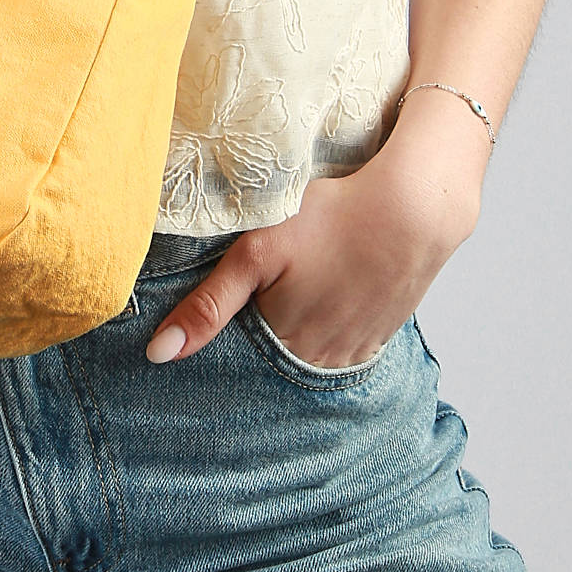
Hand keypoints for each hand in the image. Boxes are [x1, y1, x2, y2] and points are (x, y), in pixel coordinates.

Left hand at [143, 155, 477, 364]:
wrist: (413, 208)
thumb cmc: (331, 220)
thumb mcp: (256, 253)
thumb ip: (207, 306)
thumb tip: (158, 355)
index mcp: (284, 345)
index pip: (236, 363)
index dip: (220, 344)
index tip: (210, 324)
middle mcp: (320, 360)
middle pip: (271, 362)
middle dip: (254, 344)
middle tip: (255, 298)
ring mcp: (354, 350)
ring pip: (305, 356)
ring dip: (290, 338)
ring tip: (287, 298)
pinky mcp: (379, 335)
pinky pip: (340, 346)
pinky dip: (325, 331)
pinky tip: (322, 301)